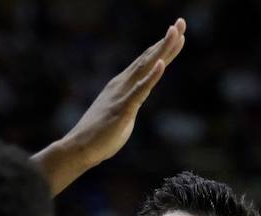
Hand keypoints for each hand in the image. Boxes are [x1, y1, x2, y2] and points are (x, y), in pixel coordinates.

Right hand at [36, 19, 185, 189]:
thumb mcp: (120, 116)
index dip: (161, 47)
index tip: (175, 33)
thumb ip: (129, 106)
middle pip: (148, 58)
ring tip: (174, 32)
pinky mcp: (123, 108)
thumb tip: (132, 105)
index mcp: (122, 86)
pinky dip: (152, 76)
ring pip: (145, 68)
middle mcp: (123, 84)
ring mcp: (122, 94)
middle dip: (166, 40)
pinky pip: (140, 90)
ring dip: (161, 50)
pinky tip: (162, 63)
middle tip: (181, 22)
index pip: (145, 63)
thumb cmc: (99, 137)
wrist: (79, 148)